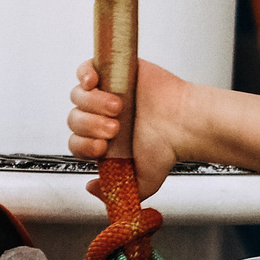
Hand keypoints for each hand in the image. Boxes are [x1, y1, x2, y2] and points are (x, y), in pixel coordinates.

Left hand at [68, 58, 203, 200]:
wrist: (184, 123)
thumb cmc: (168, 148)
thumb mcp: (142, 181)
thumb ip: (116, 191)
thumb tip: (91, 188)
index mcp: (104, 141)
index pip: (77, 143)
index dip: (84, 145)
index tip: (102, 147)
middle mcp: (102, 117)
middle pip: (75, 119)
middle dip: (92, 125)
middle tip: (116, 128)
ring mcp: (106, 93)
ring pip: (79, 96)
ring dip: (94, 103)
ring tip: (119, 107)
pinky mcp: (113, 71)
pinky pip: (86, 68)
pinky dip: (85, 74)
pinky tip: (95, 83)